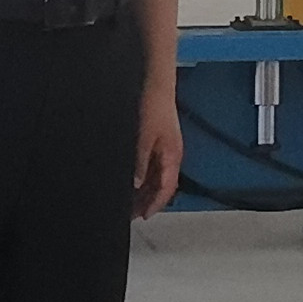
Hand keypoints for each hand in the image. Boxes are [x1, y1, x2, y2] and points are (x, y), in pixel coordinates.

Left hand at [133, 78, 183, 217]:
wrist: (155, 84)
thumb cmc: (153, 107)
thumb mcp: (143, 138)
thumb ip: (139, 162)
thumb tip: (135, 183)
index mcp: (171, 157)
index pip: (166, 189)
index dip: (155, 204)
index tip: (143, 216)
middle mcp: (171, 156)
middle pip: (162, 187)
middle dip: (149, 202)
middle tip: (132, 214)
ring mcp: (166, 150)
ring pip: (157, 178)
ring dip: (146, 191)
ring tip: (130, 202)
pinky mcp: (160, 143)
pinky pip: (153, 167)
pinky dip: (144, 178)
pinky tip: (133, 182)